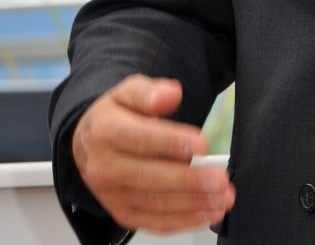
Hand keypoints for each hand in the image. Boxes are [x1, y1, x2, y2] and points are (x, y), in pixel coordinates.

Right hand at [71, 75, 234, 232]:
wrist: (90, 142)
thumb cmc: (117, 116)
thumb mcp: (128, 92)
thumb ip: (149, 92)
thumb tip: (170, 93)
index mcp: (105, 133)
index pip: (140, 140)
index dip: (172, 143)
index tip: (203, 145)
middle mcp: (104, 168)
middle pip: (150, 177)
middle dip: (189, 181)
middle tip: (220, 180)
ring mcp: (111, 195)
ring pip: (155, 203)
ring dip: (193, 204)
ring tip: (223, 199)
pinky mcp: (122, 213)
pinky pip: (154, 222)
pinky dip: (184, 221)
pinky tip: (209, 214)